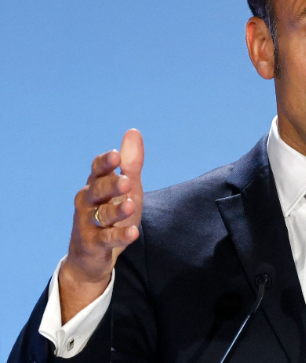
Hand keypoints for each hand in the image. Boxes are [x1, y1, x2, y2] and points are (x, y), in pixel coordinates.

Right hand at [58, 129, 144, 322]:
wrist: (92, 257)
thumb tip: (133, 131)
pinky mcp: (92, 245)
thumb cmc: (111, 215)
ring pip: (101, 214)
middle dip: (111, 185)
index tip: (116, 155)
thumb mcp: (126, 188)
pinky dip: (119, 235)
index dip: (105, 163)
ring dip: (116, 210)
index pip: (97, 170)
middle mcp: (87, 202)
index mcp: (95, 185)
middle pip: (98, 190)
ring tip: (131, 204)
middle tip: (127, 181)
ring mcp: (87, 224)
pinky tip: (132, 232)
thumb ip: (131, 163)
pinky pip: (106, 239)